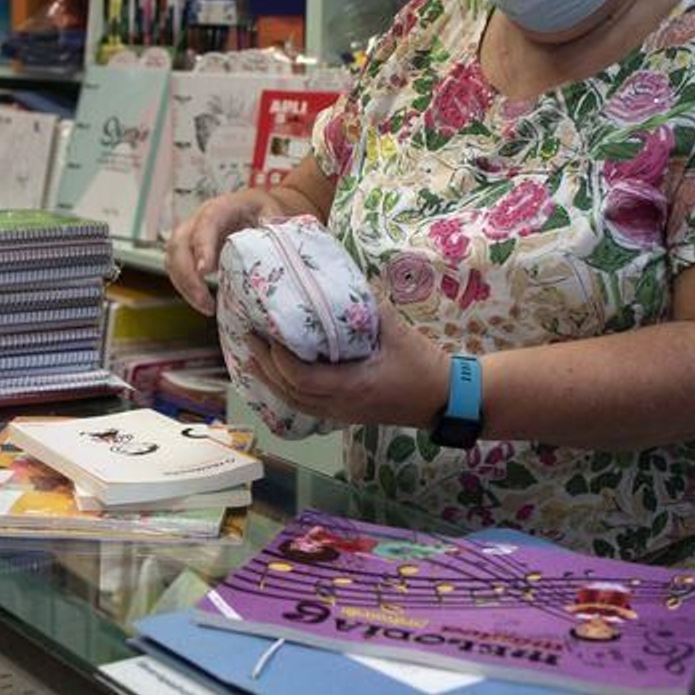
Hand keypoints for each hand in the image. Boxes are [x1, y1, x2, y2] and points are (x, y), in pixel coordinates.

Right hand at [166, 188, 279, 314]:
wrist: (252, 208)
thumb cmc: (260, 210)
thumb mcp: (270, 211)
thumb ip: (271, 223)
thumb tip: (271, 238)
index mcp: (220, 208)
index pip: (205, 224)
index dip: (202, 246)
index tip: (204, 271)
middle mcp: (198, 221)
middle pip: (178, 244)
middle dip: (187, 275)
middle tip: (204, 300)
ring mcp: (190, 237)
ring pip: (173, 260)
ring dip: (185, 286)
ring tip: (206, 307)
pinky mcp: (189, 253)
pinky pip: (178, 270)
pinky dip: (187, 288)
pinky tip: (204, 303)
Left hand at [243, 301, 452, 429]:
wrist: (446, 399)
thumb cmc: (423, 365)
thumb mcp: (396, 330)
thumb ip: (367, 307)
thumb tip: (341, 279)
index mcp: (351, 385)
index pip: (300, 378)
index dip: (278, 358)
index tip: (267, 333)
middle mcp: (340, 405)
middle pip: (289, 392)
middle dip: (265, 366)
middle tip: (248, 339)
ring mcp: (342, 414)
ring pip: (295, 403)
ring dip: (271, 380)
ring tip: (254, 357)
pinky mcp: (347, 414)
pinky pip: (307, 406)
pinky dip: (287, 390)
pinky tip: (280, 376)